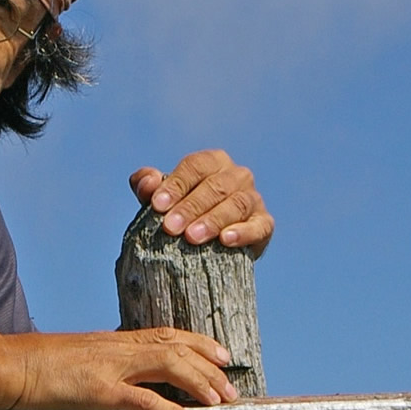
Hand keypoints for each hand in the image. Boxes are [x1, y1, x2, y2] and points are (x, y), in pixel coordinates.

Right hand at [7, 328, 237, 409]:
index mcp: (114, 341)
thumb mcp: (78, 358)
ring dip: (200, 384)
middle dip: (210, 367)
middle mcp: (118, 348)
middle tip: (233, 388)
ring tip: (221, 402)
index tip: (223, 355)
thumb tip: (123, 376)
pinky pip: (143, 400)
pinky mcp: (98, 390)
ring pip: (169, 367)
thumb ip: (104, 363)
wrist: (8, 365)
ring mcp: (110, 368)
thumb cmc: (38, 366)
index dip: (200, 343)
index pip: (167, 334)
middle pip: (176, 348)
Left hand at [129, 149, 273, 257]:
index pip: (195, 167)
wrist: (208, 247)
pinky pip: (258, 226)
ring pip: (236, 204)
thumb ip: (147, 187)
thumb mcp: (160, 199)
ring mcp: (253, 198)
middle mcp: (237, 175)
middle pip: (214, 186)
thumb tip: (146, 183)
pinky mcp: (264, 224)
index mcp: (213, 161)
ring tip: (192, 237)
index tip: (157, 205)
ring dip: (213, 220)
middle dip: (190, 207)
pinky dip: (244, 232)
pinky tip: (226, 240)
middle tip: (170, 227)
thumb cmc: (181, 214)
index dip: (175, 184)